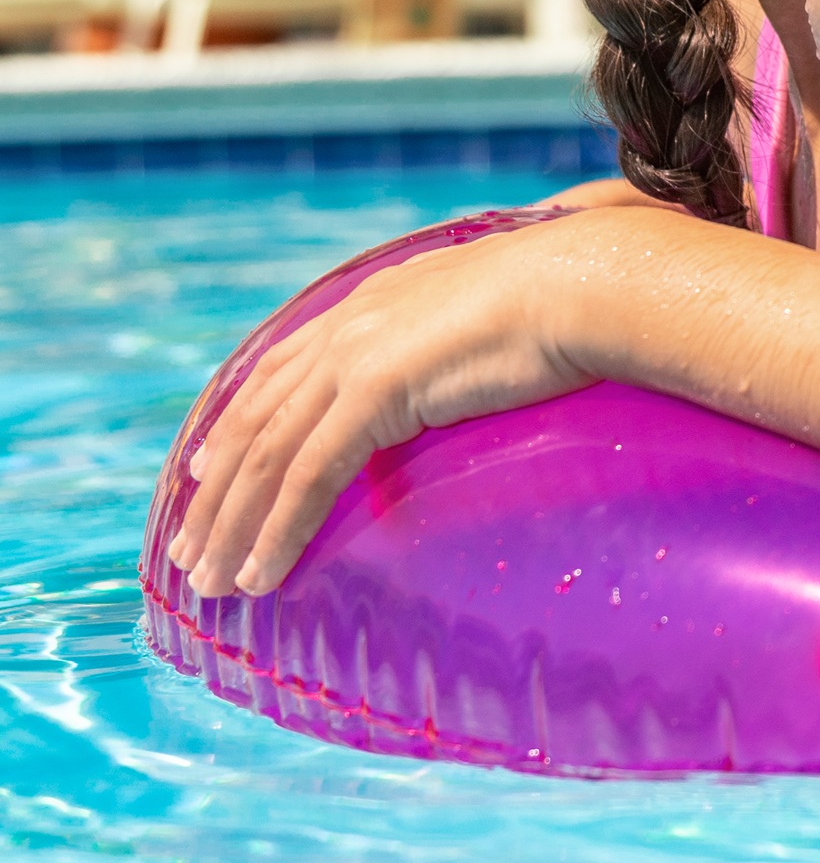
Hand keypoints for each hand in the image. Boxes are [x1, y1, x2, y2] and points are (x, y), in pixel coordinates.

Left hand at [170, 220, 602, 598]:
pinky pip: (309, 478)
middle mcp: (349, 325)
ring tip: (211, 581)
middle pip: (255, 419)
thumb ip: (458, 332)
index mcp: (375, 301)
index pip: (279, 370)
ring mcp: (354, 358)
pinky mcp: (372, 394)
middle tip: (189, 550)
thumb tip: (474, 354)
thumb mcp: (495, 308)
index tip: (206, 470)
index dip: (237, 423)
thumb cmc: (569, 296)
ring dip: (232, 526)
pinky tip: (261, 574)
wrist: (586, 280)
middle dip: (215, 492)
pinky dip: (277, 530)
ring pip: (266, 456)